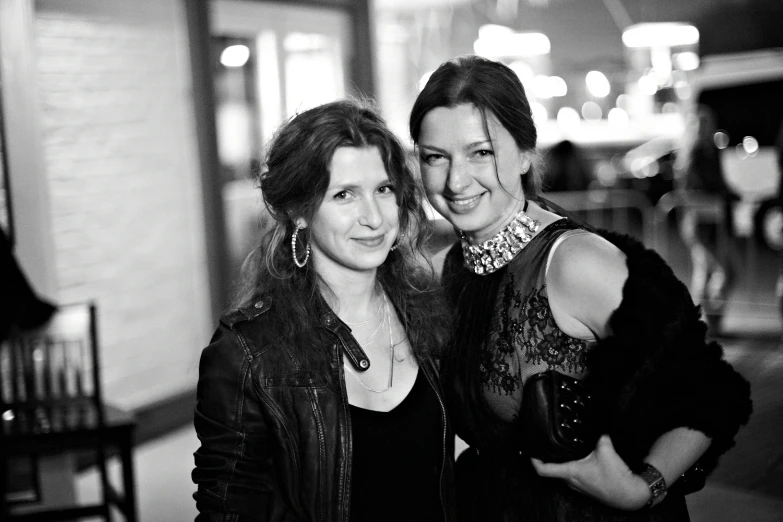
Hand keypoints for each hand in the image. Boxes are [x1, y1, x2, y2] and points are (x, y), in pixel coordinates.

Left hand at [531, 435, 650, 510]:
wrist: (630, 494)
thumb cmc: (615, 477)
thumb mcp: (605, 449)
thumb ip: (597, 435)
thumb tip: (594, 427)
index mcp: (571, 473)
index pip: (543, 469)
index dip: (533, 459)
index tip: (529, 450)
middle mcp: (570, 481)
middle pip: (551, 469)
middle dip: (546, 457)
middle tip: (543, 443)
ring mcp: (578, 486)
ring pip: (562, 472)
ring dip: (559, 461)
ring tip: (558, 447)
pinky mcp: (586, 486)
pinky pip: (572, 474)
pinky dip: (570, 465)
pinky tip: (576, 456)